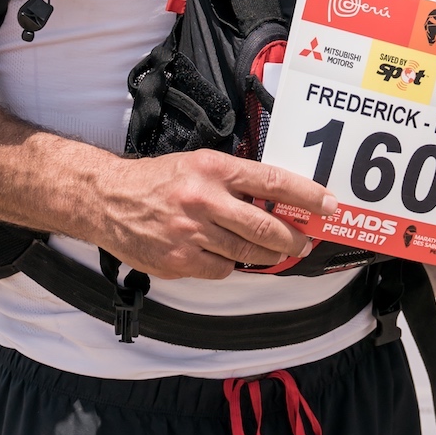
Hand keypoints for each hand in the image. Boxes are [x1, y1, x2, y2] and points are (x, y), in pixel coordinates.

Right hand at [92, 149, 337, 280]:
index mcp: (213, 169)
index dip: (306, 195)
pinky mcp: (178, 261)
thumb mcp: (198, 164)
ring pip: (247, 254)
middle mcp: (204, 200)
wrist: (106, 200)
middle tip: (305, 241)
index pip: (272, 181)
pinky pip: (220, 269)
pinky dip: (229, 265)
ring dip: (269, 256)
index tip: (329, 204)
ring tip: (278, 252)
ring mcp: (191, 234)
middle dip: (293, 238)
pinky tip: (226, 256)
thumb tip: (277, 199)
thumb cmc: (157, 181)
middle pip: (265, 227)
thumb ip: (234, 180)